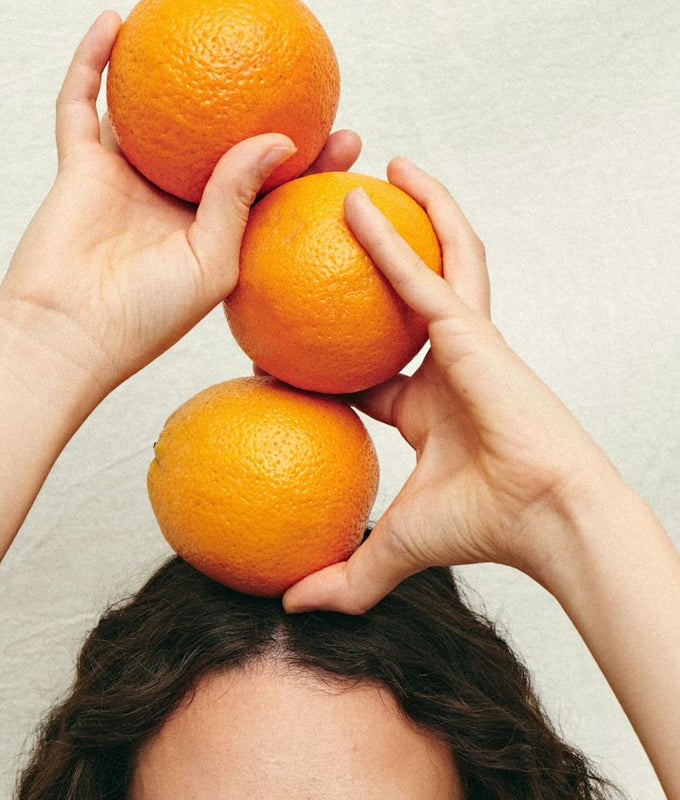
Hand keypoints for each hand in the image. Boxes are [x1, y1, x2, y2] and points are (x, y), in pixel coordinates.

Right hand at [0, 11, 360, 401]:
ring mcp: (128, 182)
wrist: (69, 335)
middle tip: (296, 73)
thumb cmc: (146, 317)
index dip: (308, 163)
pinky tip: (115, 22)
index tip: (347, 137)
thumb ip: (239, 201)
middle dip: (256, 107)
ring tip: (200, 25)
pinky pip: (83, 105)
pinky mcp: (82, 169)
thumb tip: (280, 139)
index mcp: (213, 233)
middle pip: (219, 142)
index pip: (268, 188)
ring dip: (170, 75)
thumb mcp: (213, 264)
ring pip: (152, 115)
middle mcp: (174, 202)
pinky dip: (94, 63)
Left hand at [284, 158, 619, 613]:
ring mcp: (463, 339)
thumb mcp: (392, 547)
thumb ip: (343, 578)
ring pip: (433, 259)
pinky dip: (393, 235)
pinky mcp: (471, 328)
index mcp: (427, 406)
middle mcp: (446, 363)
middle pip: (408, 294)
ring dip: (408, 212)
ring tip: (375, 170)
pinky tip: (359, 201)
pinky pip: (423, 272)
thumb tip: (287, 609)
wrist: (547, 521)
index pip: (368, 371)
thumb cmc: (484, 529)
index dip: (326, 356)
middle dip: (383, 254)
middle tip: (337, 219)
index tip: (278, 343)